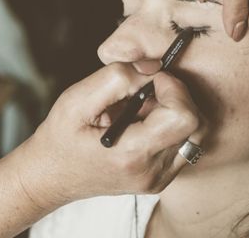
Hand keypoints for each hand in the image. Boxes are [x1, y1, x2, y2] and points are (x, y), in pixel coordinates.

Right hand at [15, 63, 202, 210]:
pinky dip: (170, 125)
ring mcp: (159, 179)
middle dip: (177, 96)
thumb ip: (116, 78)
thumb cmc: (60, 137)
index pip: (184, 117)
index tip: (149, 79)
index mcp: (132, 155)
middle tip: (146, 90)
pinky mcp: (161, 178)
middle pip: (197, 124)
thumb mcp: (76, 99)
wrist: (51, 175)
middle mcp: (152, 172)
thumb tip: (151, 68)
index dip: (172, 88)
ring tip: (142, 106)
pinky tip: (143, 121)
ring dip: (175, 110)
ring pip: (195, 134)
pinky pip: (184, 144)